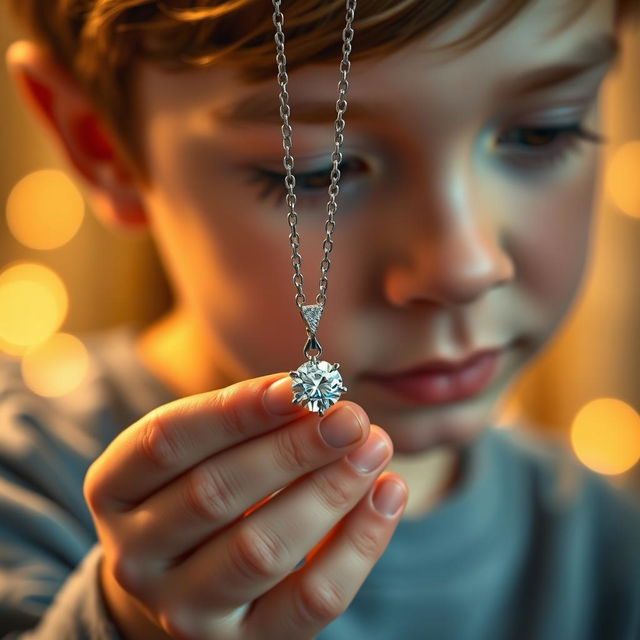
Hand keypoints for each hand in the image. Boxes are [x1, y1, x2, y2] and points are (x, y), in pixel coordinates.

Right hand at [84, 372, 406, 639]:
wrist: (185, 579)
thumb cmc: (199, 490)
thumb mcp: (202, 450)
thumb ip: (249, 422)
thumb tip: (322, 400)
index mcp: (115, 489)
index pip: (168, 440)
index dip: (237, 409)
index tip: (300, 386)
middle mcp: (136, 554)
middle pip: (215, 493)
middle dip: (293, 449)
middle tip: (350, 417)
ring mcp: (185, 608)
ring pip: (262, 548)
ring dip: (330, 491)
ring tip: (374, 447)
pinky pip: (311, 599)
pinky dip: (360, 544)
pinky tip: (388, 493)